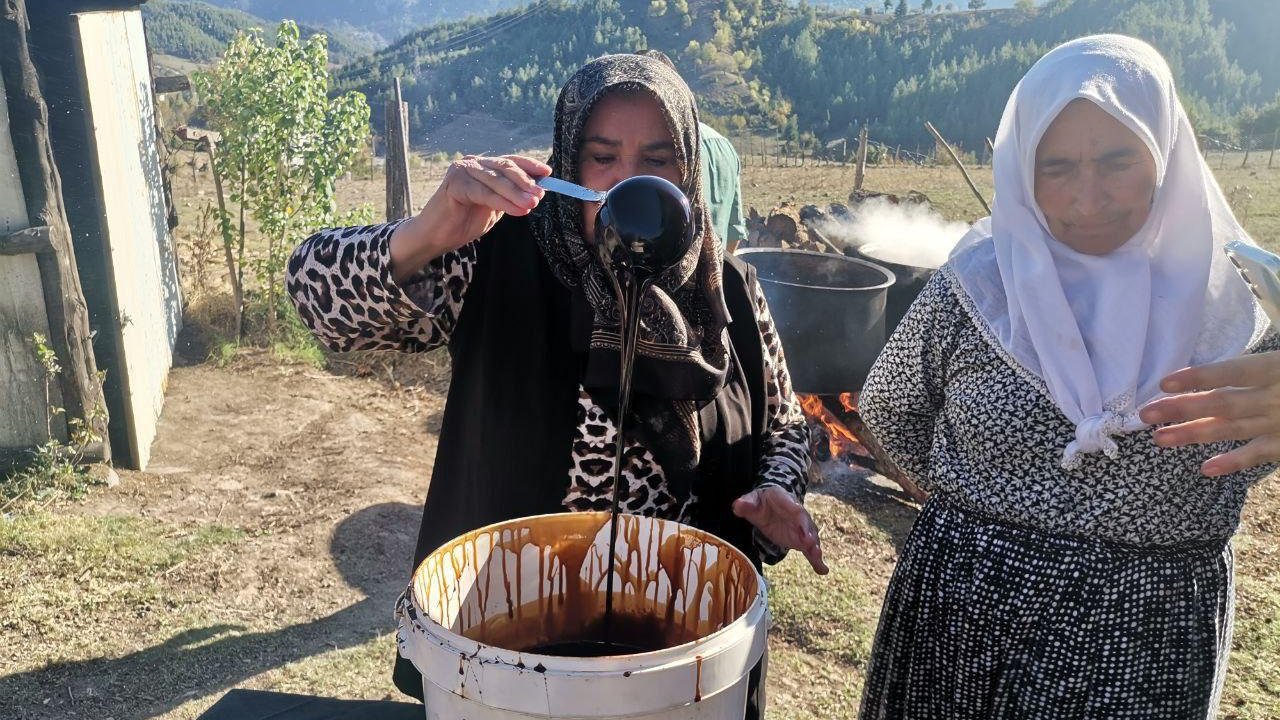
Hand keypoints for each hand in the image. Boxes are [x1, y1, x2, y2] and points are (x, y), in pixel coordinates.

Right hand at [390, 154, 549, 281]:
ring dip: (517, 193)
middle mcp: (472, 164)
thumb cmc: (465, 221)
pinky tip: (518, 211)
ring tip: (532, 204)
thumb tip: (537, 190)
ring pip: (496, 180)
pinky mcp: (455, 184)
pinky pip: (484, 193)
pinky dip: (503, 202)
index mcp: (482, 166)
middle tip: (540, 195)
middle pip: (504, 168)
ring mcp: (462, 171)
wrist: (437, 236)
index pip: (509, 161)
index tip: (547, 173)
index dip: (529, 165)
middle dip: (525, 182)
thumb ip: (510, 196)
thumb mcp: (495, 206)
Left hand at [732, 485, 828, 574]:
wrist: (771, 505)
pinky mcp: (801, 540)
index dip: (795, 509)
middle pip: (805, 521)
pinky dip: (816, 560)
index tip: (798, 514)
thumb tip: (738, 505)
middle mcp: (797, 513)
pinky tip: (823, 570)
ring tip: (817, 556)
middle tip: (810, 541)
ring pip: (810, 536)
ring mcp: (801, 527)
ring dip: (814, 546)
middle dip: (808, 531)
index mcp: (785, 500)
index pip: (792, 504)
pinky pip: (810, 550)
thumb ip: (746, 503)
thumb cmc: (761, 502)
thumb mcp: (752, 500)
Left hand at [1139, 352, 1279, 475]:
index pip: (1232, 372)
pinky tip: (1205, 468)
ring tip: (1159, 438)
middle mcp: (1275, 398)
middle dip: (1182, 408)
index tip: (1164, 383)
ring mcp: (1279, 423)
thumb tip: (1229, 346)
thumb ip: (1256, 358)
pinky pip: (1258, 455)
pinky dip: (1233, 462)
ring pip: (1231, 429)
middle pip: (1222, 403)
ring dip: (1193, 434)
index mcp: (1275, 368)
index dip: (1199, 377)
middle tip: (1145, 414)